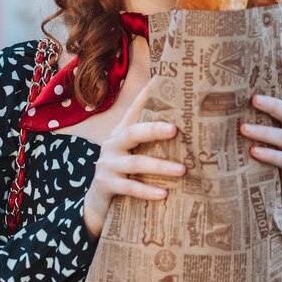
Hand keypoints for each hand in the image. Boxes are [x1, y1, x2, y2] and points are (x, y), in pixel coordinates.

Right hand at [83, 78, 185, 239]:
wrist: (97, 202)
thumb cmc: (125, 172)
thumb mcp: (134, 152)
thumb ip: (151, 141)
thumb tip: (184, 127)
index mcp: (122, 132)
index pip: (135, 109)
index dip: (146, 95)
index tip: (159, 79)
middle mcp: (113, 144)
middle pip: (133, 132)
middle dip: (154, 129)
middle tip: (175, 129)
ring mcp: (108, 164)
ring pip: (135, 162)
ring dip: (160, 166)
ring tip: (183, 170)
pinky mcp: (106, 184)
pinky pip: (129, 187)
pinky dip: (147, 190)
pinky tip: (164, 194)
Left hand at [240, 58, 281, 249]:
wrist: (271, 200)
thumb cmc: (251, 163)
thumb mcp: (245, 139)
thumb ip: (235, 119)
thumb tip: (202, 98)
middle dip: (272, 104)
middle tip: (253, 99)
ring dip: (264, 130)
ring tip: (243, 129)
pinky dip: (268, 154)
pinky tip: (253, 152)